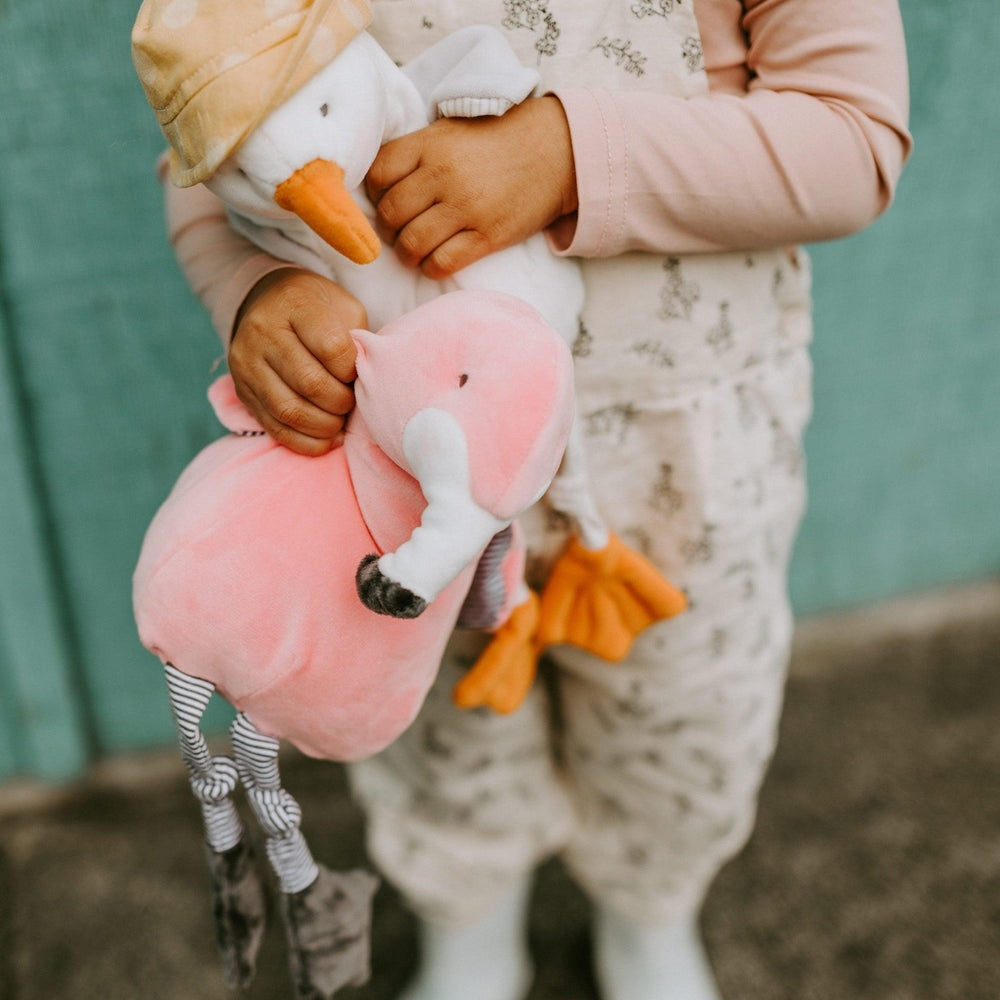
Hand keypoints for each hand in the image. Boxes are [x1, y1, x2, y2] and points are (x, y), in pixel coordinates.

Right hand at [228, 268, 364, 454]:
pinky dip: (304, 441)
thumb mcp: (344, 308)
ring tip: (339, 423)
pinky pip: (273, 426)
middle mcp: (264, 331)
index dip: (351, 371)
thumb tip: (366, 385)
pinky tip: (325, 438)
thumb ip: (358, 340)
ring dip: (324, 426)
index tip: (356, 374)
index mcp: (296, 303)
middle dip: (340, 403)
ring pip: (289, 410)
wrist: (268, 303)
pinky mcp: (242, 389)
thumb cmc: (319, 309)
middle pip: (310, 383)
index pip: (332, 348)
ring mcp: (247, 362)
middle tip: (351, 402)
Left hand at [365, 96, 577, 278]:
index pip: (378, 174)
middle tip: (401, 230)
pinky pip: (442, 262)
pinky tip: (436, 261)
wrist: (554, 151)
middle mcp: (443, 175)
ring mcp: (465, 207)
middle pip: (391, 214)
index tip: (387, 200)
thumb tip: (382, 188)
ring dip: (407, 253)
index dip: (375, 194)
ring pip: (412, 243)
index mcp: (429, 144)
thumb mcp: (450, 132)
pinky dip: (431, 268)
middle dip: (389, 229)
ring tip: (415, 250)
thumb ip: (417, 154)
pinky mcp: (487, 235)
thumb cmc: (497, 141)